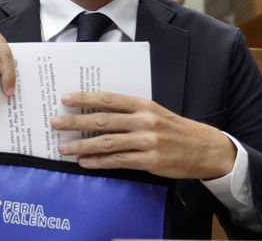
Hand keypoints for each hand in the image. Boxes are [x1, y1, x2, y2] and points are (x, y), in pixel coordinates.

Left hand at [51, 92, 236, 179]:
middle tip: (55, 123)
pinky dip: (99, 162)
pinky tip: (85, 162)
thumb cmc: (176, 129)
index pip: (109, 99)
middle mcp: (144, 121)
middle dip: (75, 122)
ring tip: (63, 148)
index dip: (86, 98)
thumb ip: (130, 111)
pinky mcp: (150, 160)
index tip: (65, 98)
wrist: (206, 148)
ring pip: (107, 143)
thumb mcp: (156, 112)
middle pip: (103, 120)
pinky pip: (118, 161)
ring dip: (82, 146)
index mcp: (144, 105)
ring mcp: (147, 142)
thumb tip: (98, 111)